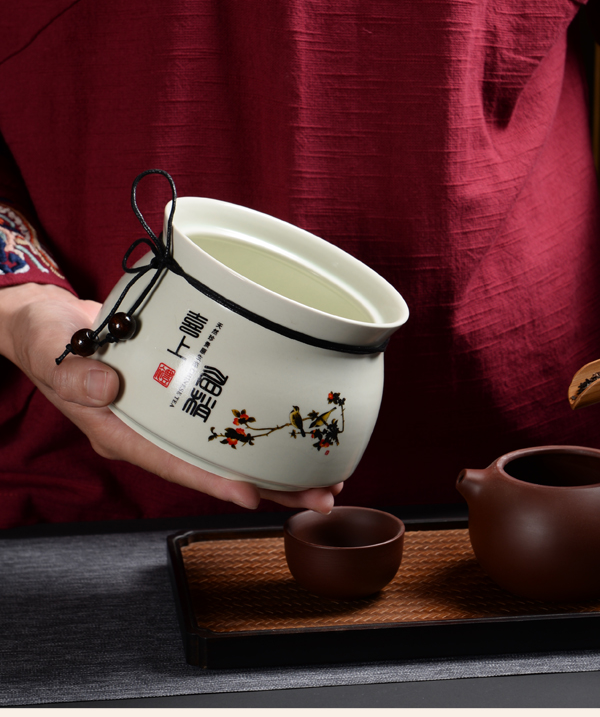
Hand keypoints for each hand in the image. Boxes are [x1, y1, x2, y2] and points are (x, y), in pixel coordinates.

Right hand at [0, 283, 341, 511]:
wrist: (55, 326)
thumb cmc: (52, 341)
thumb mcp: (54, 349)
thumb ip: (74, 371)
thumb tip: (106, 384)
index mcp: (121, 432)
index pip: (172, 463)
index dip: (211, 479)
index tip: (251, 494)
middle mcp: (152, 433)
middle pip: (214, 467)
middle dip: (267, 486)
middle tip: (317, 496)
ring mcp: (170, 419)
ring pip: (227, 450)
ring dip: (274, 465)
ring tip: (323, 478)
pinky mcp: (184, 396)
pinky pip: (224, 420)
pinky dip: (258, 430)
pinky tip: (294, 435)